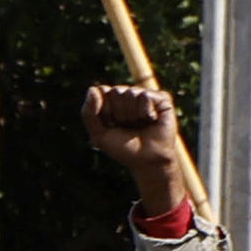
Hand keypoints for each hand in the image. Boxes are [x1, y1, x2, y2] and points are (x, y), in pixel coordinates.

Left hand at [86, 82, 192, 207]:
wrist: (148, 162)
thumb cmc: (123, 149)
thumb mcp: (99, 135)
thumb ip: (88, 113)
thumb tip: (93, 88)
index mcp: (112, 101)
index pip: (101, 91)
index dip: (105, 110)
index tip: (111, 125)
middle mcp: (128, 95)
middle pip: (116, 91)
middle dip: (120, 113)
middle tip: (128, 126)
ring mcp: (145, 95)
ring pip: (131, 93)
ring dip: (133, 115)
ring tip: (140, 125)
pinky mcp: (161, 99)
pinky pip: (145, 96)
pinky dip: (146, 112)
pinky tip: (151, 121)